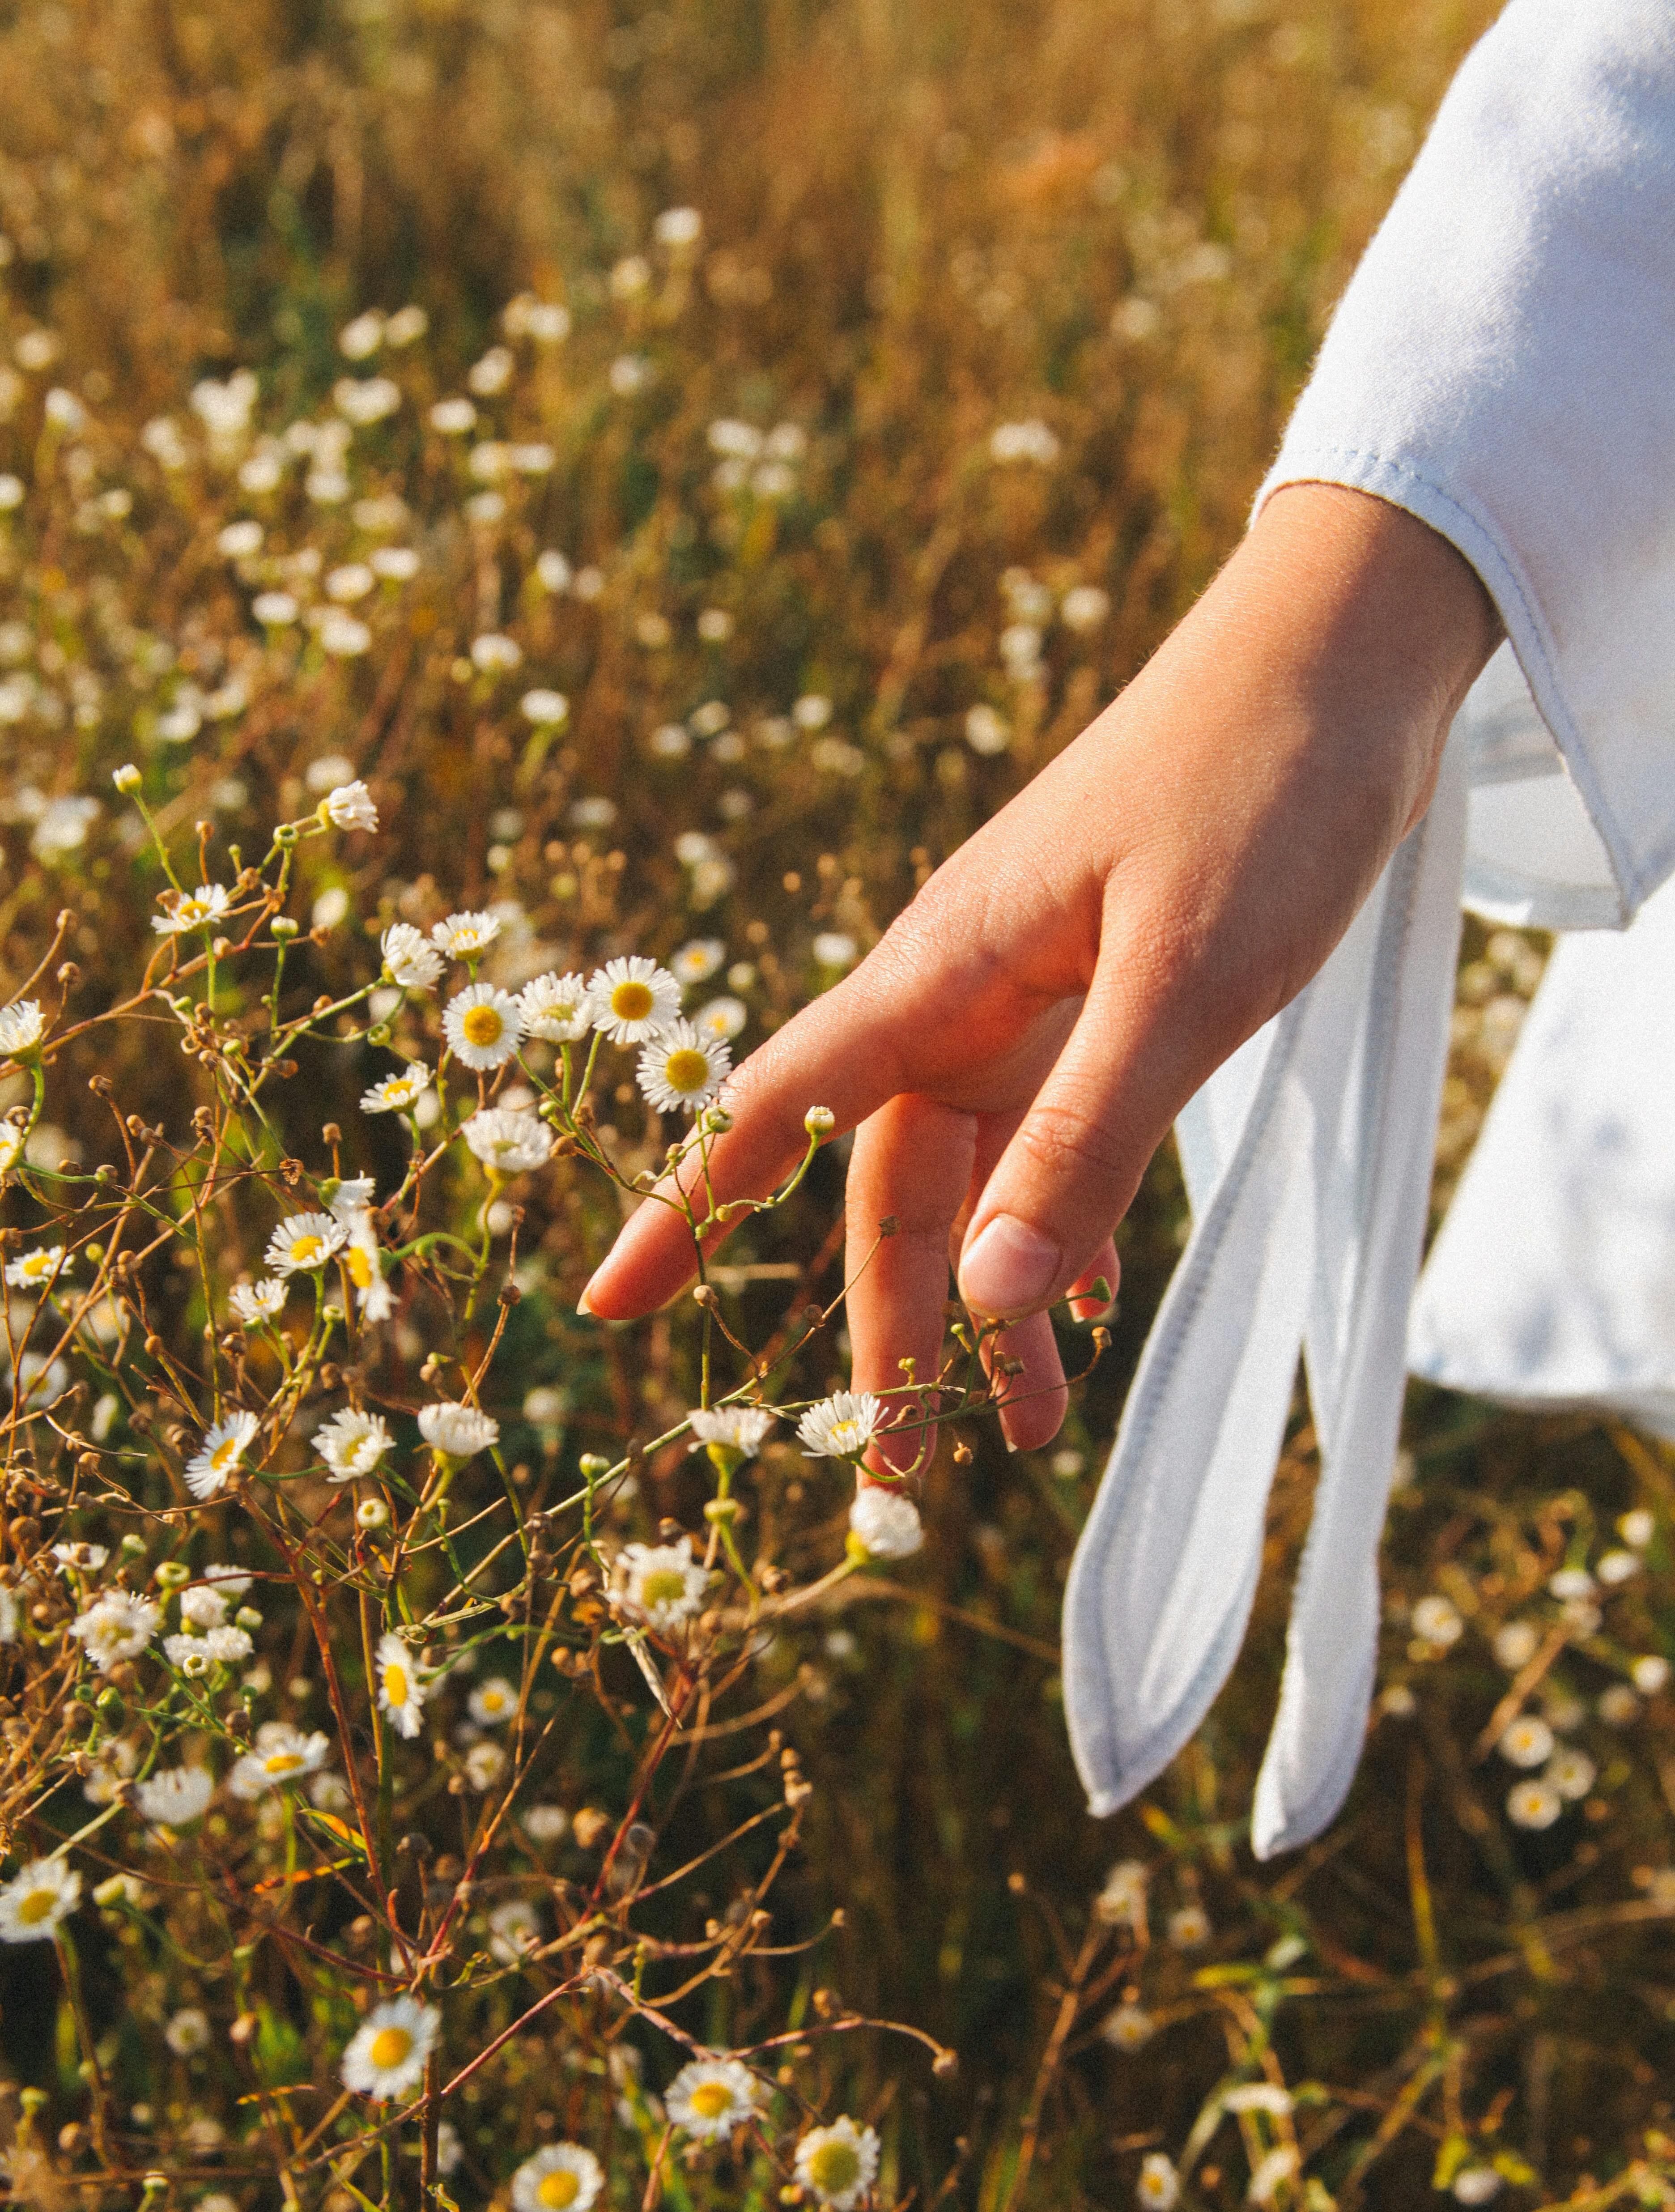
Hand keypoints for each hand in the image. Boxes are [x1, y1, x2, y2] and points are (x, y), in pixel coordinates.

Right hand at [581, 484, 1499, 1454]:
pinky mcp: (1111, 991)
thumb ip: (1086, 1137)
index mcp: (944, 975)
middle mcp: (966, 994)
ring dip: (997, 1300)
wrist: (1345, 650)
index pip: (776, 1109)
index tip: (605, 1306)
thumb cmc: (1263, 792)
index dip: (689, 1212)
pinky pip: (1060, 1138)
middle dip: (897, 1327)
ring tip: (1029, 1428)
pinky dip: (1066, 1224)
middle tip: (909, 1468)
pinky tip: (1085, 1300)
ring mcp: (1038, 994)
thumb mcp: (1183, 981)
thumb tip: (992, 1298)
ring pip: (984, 1179)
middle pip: (897, 1187)